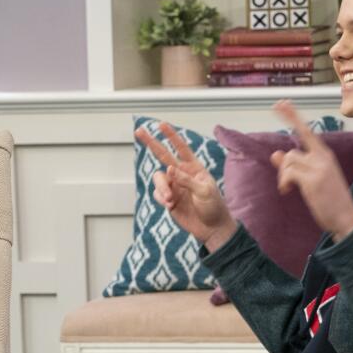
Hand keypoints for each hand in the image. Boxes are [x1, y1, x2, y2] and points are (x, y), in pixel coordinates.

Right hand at [137, 122, 236, 249]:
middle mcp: (181, 174)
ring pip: (158, 178)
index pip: (181, 148)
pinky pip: (157, 194)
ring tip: (169, 200)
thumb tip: (168, 169)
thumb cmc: (213, 207)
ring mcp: (173, 186)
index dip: (172, 136)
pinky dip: (161, 198)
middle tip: (138, 131)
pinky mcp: (168, 199)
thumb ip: (186, 180)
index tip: (162, 124)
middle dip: (151, 143)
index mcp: (194, 168)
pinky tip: (171, 206)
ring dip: (162, 188)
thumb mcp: (204, 192)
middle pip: (162, 155)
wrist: (211, 228)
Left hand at [270, 100, 352, 240]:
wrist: (347, 219)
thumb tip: (275, 153)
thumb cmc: (330, 201)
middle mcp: (323, 157)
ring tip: (290, 190)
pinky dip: (284, 182)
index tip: (280, 103)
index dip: (292, 116)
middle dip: (283, 168)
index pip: (306, 131)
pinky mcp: (313, 179)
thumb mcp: (312, 180)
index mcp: (325, 155)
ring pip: (288, 162)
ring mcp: (319, 167)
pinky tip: (288, 191)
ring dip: (284, 178)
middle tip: (285, 185)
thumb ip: (293, 166)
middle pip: (291, 152)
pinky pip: (288, 173)